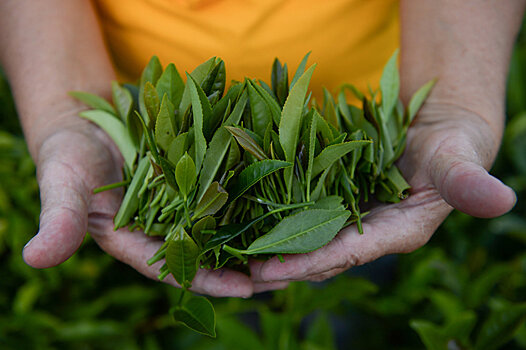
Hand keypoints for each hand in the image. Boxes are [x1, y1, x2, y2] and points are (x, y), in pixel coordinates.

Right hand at [22, 117, 286, 296]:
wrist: (85, 118)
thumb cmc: (70, 155)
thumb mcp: (63, 184)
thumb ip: (58, 219)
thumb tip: (34, 258)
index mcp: (136, 241)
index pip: (177, 267)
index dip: (210, 279)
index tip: (246, 288)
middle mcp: (166, 227)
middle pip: (213, 252)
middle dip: (248, 265)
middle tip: (291, 273)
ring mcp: (185, 202)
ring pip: (227, 224)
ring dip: (259, 234)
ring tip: (300, 243)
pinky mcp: (197, 176)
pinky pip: (228, 188)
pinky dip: (252, 195)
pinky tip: (284, 198)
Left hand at [250, 103, 515, 282]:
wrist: (436, 132)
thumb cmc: (452, 147)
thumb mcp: (459, 161)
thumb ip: (470, 183)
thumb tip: (503, 201)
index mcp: (397, 233)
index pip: (347, 254)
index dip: (309, 262)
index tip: (268, 270)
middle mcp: (368, 234)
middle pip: (317, 254)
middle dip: (277, 263)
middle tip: (232, 269)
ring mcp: (350, 219)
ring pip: (304, 239)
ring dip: (268, 246)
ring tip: (227, 253)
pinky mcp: (336, 202)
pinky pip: (301, 215)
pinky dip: (274, 219)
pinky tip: (243, 218)